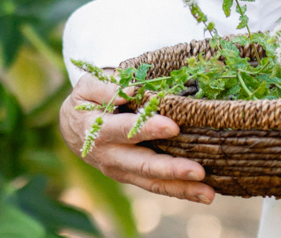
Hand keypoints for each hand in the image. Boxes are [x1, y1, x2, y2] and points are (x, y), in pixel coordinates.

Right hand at [59, 73, 214, 203]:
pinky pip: (157, 186)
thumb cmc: (86, 102)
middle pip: (143, 165)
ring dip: (181, 188)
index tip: (173, 127)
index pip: (126, 130)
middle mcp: (111, 156)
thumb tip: (132, 90)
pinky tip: (203, 193)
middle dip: (171, 169)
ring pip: (153, 182)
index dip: (148, 129)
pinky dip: (180, 191)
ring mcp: (122, 171)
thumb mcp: (87, 87)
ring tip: (208, 193)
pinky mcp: (133, 177)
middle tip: (197, 171)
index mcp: (99, 131)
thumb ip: (106, 88)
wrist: (72, 128)